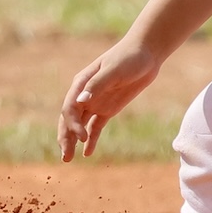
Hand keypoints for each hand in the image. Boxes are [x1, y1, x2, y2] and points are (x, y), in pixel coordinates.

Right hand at [58, 41, 161, 162]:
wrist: (146, 54)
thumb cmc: (129, 57)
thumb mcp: (114, 70)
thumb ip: (97, 85)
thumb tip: (81, 102)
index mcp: (81, 83)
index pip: (70, 108)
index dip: (72, 124)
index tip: (82, 137)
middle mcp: (84, 94)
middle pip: (69, 119)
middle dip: (65, 138)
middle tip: (65, 157)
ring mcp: (95, 102)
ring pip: (79, 125)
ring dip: (73, 141)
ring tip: (68, 158)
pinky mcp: (108, 109)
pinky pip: (95, 127)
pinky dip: (91, 140)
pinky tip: (87, 153)